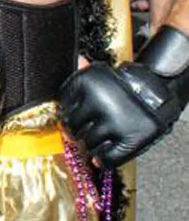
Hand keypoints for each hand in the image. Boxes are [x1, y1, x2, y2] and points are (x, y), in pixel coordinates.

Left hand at [59, 60, 181, 165]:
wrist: (158, 94)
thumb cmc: (124, 87)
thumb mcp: (103, 75)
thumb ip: (85, 72)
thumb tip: (77, 60)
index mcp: (86, 83)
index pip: (62, 108)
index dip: (69, 115)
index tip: (77, 117)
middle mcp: (97, 102)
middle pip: (72, 129)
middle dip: (78, 133)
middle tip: (88, 131)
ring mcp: (113, 122)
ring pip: (87, 145)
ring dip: (91, 146)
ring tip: (101, 139)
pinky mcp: (129, 139)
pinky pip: (105, 159)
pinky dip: (102, 160)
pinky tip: (102, 156)